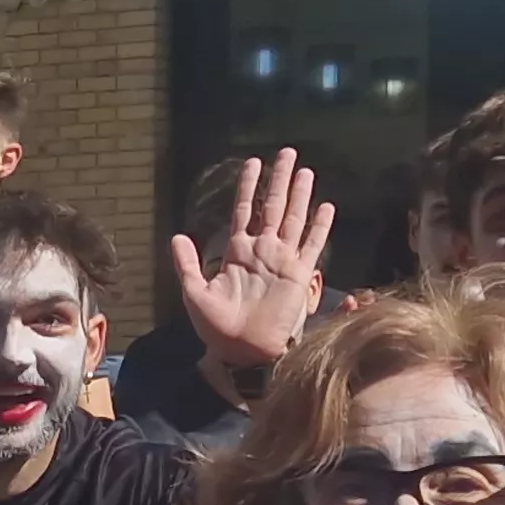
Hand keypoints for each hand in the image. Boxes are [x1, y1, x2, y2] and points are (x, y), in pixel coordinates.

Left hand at [173, 151, 335, 368]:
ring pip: (294, 219)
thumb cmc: (216, 327)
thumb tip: (177, 235)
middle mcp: (262, 251)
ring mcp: (282, 261)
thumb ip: (187, 264)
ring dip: (301, 195)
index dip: (248, 186)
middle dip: (279, 179)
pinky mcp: (298, 276)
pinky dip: (320, 227)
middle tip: (287, 152)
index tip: (253, 162)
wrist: (240, 352)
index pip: (244, 209)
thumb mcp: (194, 293)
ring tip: (306, 171)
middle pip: (273, 206)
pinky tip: (326, 207)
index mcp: (237, 252)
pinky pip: (312, 246)